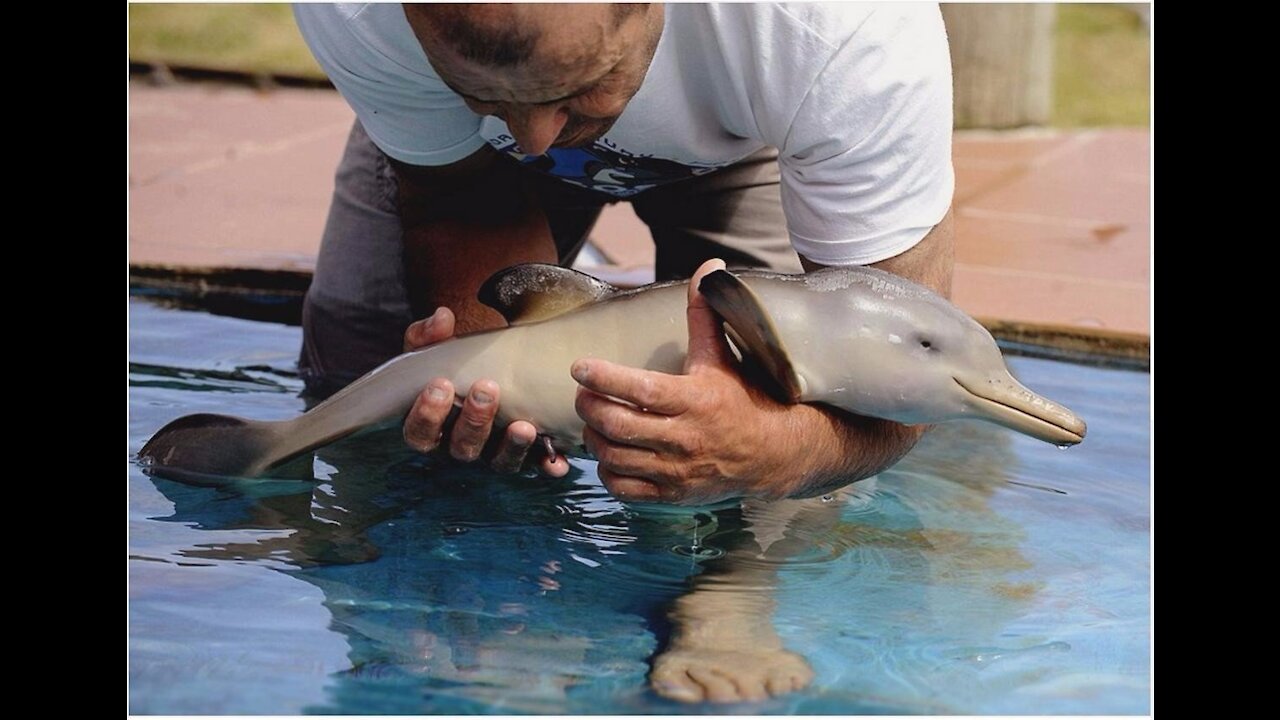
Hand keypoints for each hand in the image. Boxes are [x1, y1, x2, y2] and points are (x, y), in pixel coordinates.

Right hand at [401, 307, 569, 476]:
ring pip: (498, 461)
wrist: (491, 367)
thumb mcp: (437, 348)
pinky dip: (547, 465)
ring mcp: (494, 452)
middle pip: (461, 447)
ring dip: (511, 446)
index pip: (419, 432)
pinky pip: (536, 467)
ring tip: (524, 427)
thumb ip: (430, 334)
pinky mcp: (525, 454)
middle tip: (487, 388)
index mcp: (433, 424)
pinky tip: (557, 462)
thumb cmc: (456, 363)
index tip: (440, 384)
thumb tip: (442, 318)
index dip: (427, 414)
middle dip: (474, 420)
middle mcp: (461, 444)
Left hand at [572, 259, 827, 503]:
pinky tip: (609, 452)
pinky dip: (607, 471)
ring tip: (593, 420)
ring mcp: (677, 471)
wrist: (772, 453)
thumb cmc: (741, 397)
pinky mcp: (673, 495)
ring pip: (615, 458)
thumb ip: (705, 313)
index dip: (604, 377)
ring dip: (594, 437)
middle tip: (582, 393)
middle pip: (618, 425)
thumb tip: (709, 266)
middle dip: (589, 407)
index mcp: (695, 399)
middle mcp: (685, 438)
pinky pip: (624, 489)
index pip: (640, 390)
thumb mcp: (722, 355)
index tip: (579, 366)